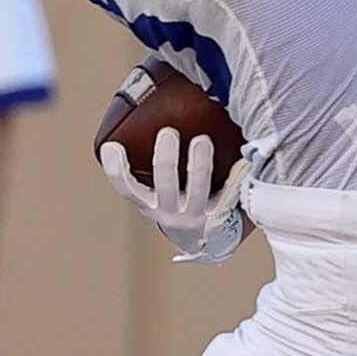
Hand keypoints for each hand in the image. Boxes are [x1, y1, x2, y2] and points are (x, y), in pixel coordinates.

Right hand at [100, 127, 250, 263]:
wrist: (202, 243)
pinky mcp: (220, 217)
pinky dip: (236, 176)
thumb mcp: (157, 195)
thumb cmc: (176, 205)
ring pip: (198, 190)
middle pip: (165, 185)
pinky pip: (229, 194)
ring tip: (202, 140)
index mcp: (149, 204)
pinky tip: (244, 159)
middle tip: (169, 132)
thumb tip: (151, 112)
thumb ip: (151, 168)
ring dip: (199, 165)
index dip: (116, 169)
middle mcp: (169, 213)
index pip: (127, 188)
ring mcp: (196, 216)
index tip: (112, 145)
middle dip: (166, 159)